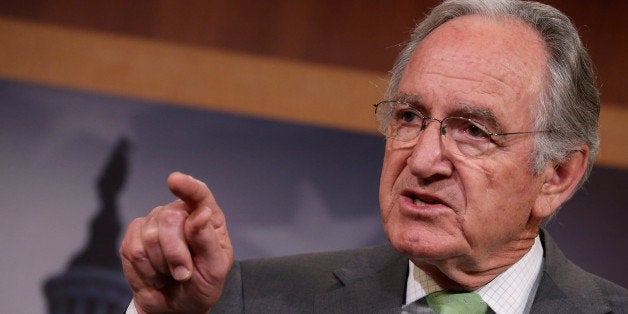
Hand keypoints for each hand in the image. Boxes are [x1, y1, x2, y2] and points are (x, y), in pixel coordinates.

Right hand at [120, 172, 232, 312]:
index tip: (175, 180)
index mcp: (206, 217)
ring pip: (149, 237)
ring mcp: (154, 222)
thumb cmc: (202, 283)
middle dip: (176, 254)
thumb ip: (208, 241)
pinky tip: (156, 275)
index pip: (198, 194)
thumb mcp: (215, 267)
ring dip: (162, 266)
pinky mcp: (133, 237)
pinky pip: (132, 250)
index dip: (187, 186)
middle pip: (169, 219)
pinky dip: (145, 270)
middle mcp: (178, 213)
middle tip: (184, 274)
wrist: (177, 306)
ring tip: (171, 274)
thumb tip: (201, 213)